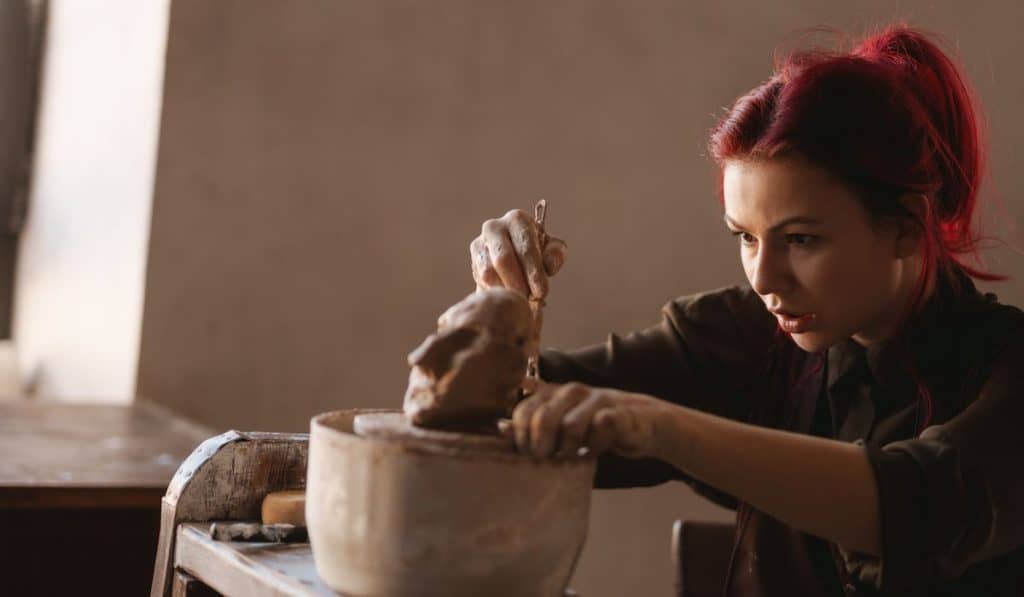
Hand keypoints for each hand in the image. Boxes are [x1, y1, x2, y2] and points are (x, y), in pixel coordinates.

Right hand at [470, 209, 567, 298]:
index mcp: (517, 219)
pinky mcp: (473, 261)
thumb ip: (555, 255)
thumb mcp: (552, 251)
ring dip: (506, 290)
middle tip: (529, 301)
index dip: (534, 272)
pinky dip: (496, 292)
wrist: (517, 259)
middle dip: (518, 284)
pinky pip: (481, 281)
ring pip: (489, 273)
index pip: (525, 248)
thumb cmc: (537, 253)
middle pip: (503, 259)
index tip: (541, 292)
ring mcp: (479, 243)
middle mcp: (494, 227)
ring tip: (520, 300)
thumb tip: (548, 264)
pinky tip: (508, 297)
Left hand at [509, 381, 674, 458]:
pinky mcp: (617, 411)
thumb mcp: (559, 426)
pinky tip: (594, 452)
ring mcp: (595, 398)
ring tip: (572, 458)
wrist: (642, 423)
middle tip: (546, 462)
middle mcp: (571, 391)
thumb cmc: (593, 428)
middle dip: (541, 447)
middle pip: (543, 419)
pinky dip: (594, 446)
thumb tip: (500, 427)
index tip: (526, 457)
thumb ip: (531, 426)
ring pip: (570, 426)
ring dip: (569, 449)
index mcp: (552, 393)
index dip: (521, 438)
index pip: (524, 412)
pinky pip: (599, 429)